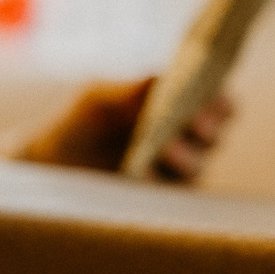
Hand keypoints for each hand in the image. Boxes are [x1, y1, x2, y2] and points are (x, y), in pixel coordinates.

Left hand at [17, 78, 232, 183]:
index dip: (221, 102)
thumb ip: (129, 91)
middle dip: (208, 129)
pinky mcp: (158, 196)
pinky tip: (142, 175)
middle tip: (193, 124)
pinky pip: (170, 192)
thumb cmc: (82, 121)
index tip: (212, 98)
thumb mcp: (98, 99)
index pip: (218, 104)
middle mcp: (185, 138)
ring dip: (185, 157)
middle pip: (215, 135)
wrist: (53, 162)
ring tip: (164, 150)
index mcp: (179, 106)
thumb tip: (158, 78)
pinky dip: (159, 182)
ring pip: (198, 165)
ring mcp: (173, 170)